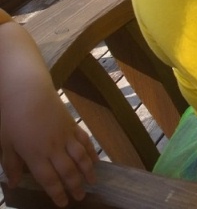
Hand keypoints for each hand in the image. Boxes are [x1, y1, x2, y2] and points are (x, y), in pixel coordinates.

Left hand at [1, 84, 97, 206]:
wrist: (27, 91)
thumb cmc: (11, 117)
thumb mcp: (5, 143)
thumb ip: (11, 164)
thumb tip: (14, 183)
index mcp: (35, 155)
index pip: (49, 179)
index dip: (57, 193)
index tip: (63, 203)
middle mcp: (53, 148)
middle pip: (68, 171)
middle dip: (75, 186)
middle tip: (81, 197)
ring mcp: (65, 136)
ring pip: (81, 157)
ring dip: (88, 171)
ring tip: (92, 182)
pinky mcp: (71, 125)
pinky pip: (85, 141)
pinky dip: (91, 152)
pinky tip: (94, 160)